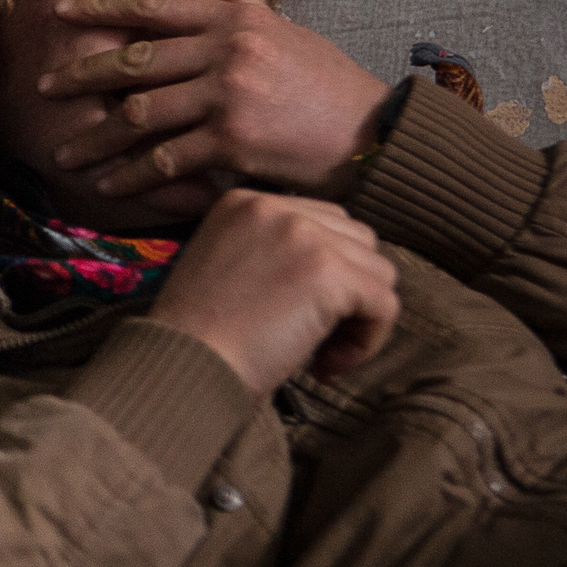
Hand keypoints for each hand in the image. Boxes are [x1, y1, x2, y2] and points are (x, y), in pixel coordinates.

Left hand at [39, 0, 392, 200]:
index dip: (102, 6)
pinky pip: (165, 159)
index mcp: (235, 20)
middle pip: (135, 60)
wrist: (374, 133)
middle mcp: (227, 50)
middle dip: (82, 75)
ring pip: (139, 114)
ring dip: (96, 139)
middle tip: (44, 86)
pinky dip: (131, 176)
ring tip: (64, 153)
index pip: (155, 7)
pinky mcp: (232, 140)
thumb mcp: (283, 30)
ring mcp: (228, 94)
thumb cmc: (326, 83)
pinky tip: (108, 186)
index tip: (59, 9)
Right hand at [151, 190, 400, 397]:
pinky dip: (367, 342)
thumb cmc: (198, 335)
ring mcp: (305, 236)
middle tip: (314, 336)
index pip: (324, 222)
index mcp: (245, 202)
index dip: (325, 273)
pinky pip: (385, 304)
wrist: (182, 364)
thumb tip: (339, 271)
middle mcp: (277, 208)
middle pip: (359, 241)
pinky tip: (326, 364)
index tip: (295, 314)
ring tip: (320, 353)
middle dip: (350, 291)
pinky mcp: (329, 272)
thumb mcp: (225, 267)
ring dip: (360, 318)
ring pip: (380, 272)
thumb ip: (273, 252)